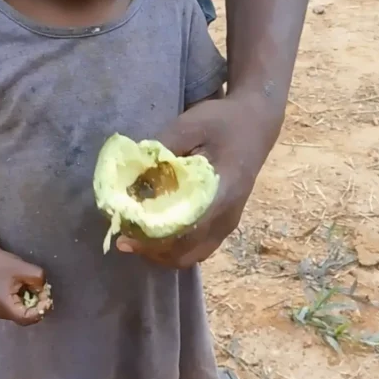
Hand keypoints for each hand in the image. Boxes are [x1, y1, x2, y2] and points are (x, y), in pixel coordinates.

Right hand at [0, 247, 50, 326]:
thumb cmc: (2, 264)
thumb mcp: (24, 268)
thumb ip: (38, 280)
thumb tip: (45, 291)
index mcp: (5, 305)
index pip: (27, 318)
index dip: (40, 311)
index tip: (49, 300)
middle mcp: (2, 312)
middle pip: (26, 318)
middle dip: (39, 308)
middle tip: (46, 295)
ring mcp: (2, 311)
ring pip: (24, 314)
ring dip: (34, 305)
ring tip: (39, 292)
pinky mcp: (4, 307)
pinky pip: (19, 309)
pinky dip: (28, 302)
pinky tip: (31, 291)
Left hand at [116, 92, 282, 268]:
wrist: (255, 122)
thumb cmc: (222, 122)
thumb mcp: (188, 126)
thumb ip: (160, 154)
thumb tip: (128, 181)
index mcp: (222, 194)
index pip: (185, 233)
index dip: (151, 241)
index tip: (124, 237)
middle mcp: (227, 217)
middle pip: (186, 254)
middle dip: (151, 251)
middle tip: (124, 238)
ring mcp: (227, 224)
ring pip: (191, 256)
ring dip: (161, 253)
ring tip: (136, 237)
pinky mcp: (224, 223)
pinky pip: (197, 248)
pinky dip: (173, 248)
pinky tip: (155, 231)